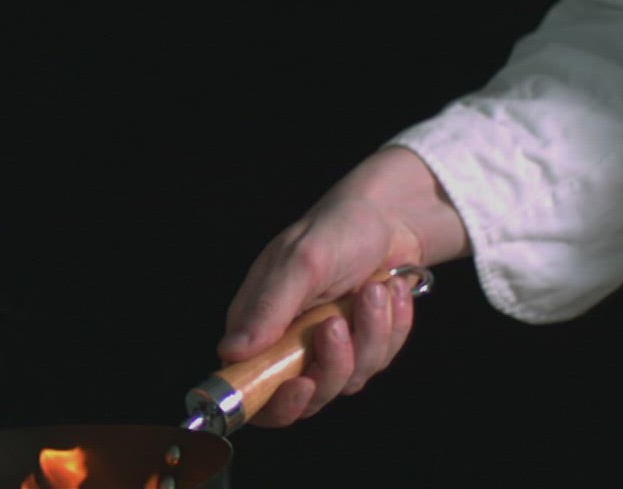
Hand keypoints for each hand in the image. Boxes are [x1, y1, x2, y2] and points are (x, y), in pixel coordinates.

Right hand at [218, 145, 468, 426]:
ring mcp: (327, 350)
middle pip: (309, 397)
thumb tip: (230, 352)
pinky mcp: (362, 349)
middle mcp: (288, 344)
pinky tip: (390, 293)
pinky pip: (380, 362)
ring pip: (350, 380)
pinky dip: (392, 328)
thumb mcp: (302, 263)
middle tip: (338, 322)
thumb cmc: (335, 231)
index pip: (253, 388)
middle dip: (335, 363)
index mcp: (258, 325)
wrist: (389, 220)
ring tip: (373, 290)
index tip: (302, 384)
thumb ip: (269, 307)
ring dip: (370, 334)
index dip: (275, 402)